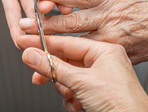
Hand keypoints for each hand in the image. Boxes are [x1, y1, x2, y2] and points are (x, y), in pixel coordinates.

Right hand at [18, 35, 147, 111]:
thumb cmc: (121, 103)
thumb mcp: (82, 82)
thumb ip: (53, 67)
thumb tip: (31, 55)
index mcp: (105, 51)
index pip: (67, 42)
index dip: (44, 43)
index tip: (26, 41)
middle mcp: (103, 62)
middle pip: (66, 61)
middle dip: (55, 74)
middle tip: (38, 76)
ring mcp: (100, 78)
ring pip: (69, 78)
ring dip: (65, 89)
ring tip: (71, 97)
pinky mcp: (97, 93)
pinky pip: (75, 90)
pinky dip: (72, 99)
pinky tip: (78, 105)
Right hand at [20, 0, 147, 62]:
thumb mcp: (126, 60)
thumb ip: (100, 62)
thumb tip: (75, 72)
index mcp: (109, 40)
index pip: (72, 44)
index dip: (49, 45)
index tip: (31, 45)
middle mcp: (109, 19)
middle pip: (70, 21)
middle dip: (44, 23)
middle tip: (25, 22)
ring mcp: (114, 1)